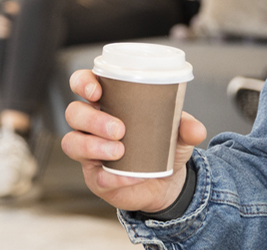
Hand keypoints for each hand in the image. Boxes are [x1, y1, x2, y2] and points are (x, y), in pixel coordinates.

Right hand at [62, 70, 208, 212]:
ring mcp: (89, 152)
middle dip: (92, 119)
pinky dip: (112, 176)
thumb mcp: (178, 132)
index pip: (82, 84)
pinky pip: (94, 176)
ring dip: (93, 146)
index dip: (82, 83)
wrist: (168, 183)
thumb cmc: (163, 146)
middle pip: (73, 113)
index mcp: (107, 103)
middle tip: (119, 129)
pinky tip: (129, 176)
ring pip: (72, 143)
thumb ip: (187, 127)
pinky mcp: (95, 178)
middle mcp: (91, 125)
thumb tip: (194, 129)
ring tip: (120, 151)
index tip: (96, 91)